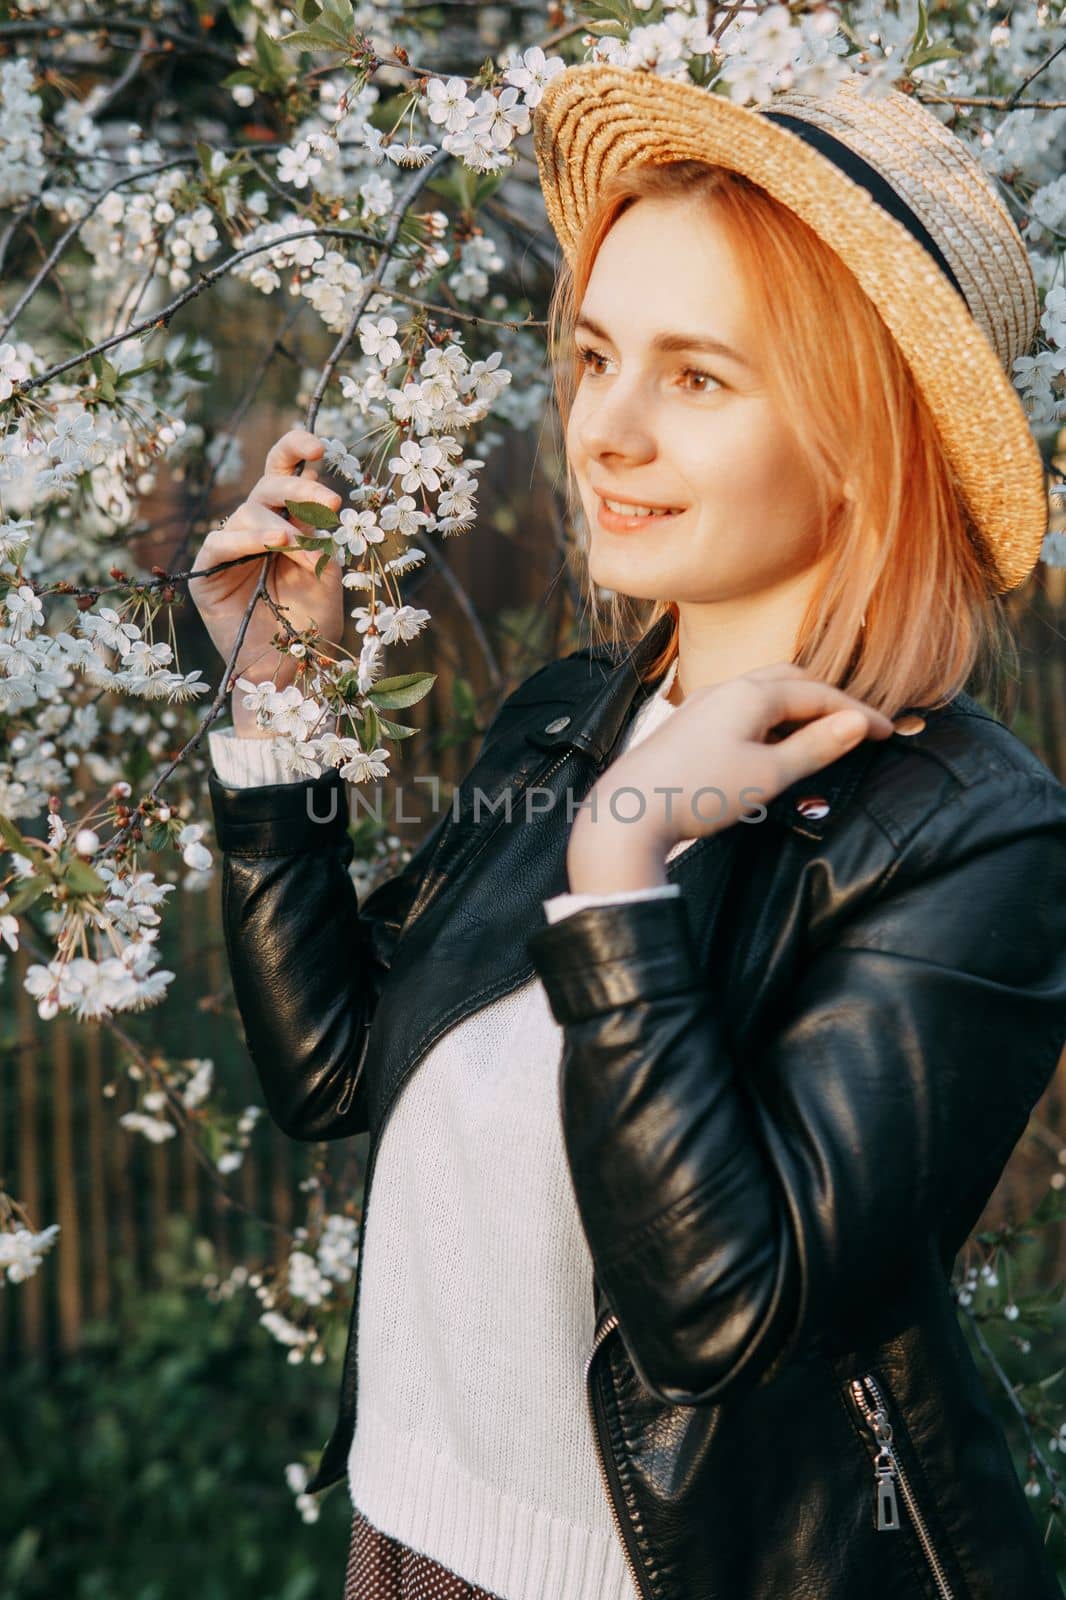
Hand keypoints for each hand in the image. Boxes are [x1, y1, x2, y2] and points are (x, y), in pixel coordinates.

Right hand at [189, 428, 344, 735]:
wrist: (289, 674)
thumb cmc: (311, 627)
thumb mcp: (326, 577)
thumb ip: (319, 539)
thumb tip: (315, 510)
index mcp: (291, 521)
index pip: (287, 470)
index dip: (297, 448)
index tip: (320, 446)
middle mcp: (260, 528)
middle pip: (269, 485)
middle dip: (300, 489)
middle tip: (331, 506)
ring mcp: (232, 549)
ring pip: (247, 513)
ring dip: (276, 525)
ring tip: (296, 545)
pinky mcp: (208, 573)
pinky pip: (220, 543)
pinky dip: (244, 540)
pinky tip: (269, 545)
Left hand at [567, 661, 896, 891]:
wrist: (629, 813)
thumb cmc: (700, 793)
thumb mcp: (768, 775)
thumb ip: (815, 747)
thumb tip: (857, 723)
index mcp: (751, 694)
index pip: (820, 695)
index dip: (857, 713)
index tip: (888, 734)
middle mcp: (726, 689)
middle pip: (792, 680)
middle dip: (829, 699)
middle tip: (857, 727)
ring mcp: (703, 704)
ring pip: (764, 691)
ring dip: (799, 706)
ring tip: (822, 733)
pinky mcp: (688, 725)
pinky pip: (742, 708)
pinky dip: (771, 718)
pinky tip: (772, 744)